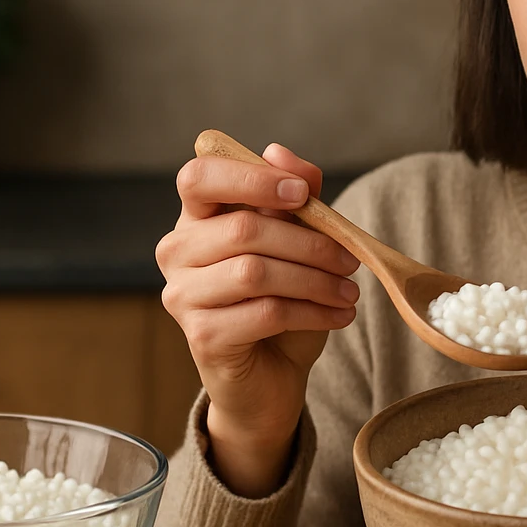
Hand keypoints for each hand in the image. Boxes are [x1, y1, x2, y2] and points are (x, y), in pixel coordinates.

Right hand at [156, 142, 360, 497]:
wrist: (270, 376)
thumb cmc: (281, 300)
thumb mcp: (297, 243)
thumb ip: (293, 195)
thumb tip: (280, 151)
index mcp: (195, 218)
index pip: (200, 177)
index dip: (251, 178)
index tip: (302, 194)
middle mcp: (177, 252)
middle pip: (243, 229)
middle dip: (309, 243)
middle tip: (350, 260)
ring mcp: (183, 296)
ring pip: (255, 272)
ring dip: (315, 280)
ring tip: (349, 292)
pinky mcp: (202, 337)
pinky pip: (264, 313)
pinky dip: (312, 312)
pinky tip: (338, 315)